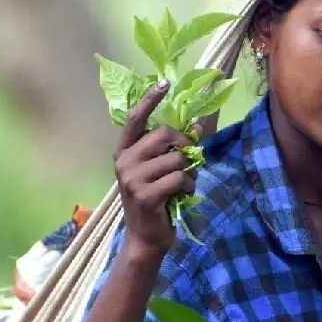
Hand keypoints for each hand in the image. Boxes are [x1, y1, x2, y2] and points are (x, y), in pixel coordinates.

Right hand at [113, 79, 199, 255]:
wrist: (145, 239)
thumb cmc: (155, 201)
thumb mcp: (158, 171)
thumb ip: (170, 149)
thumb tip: (197, 124)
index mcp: (124, 152)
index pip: (135, 118)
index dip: (150, 99)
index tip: (165, 83)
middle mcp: (124, 161)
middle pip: (165, 134)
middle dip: (184, 145)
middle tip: (187, 161)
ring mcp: (132, 178)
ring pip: (177, 158)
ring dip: (188, 172)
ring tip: (181, 185)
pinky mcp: (145, 193)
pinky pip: (179, 177)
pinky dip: (188, 186)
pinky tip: (181, 196)